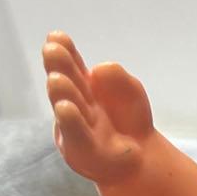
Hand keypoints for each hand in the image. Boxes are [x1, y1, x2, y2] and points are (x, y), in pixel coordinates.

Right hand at [42, 31, 153, 183]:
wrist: (144, 158)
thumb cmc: (131, 120)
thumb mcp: (131, 92)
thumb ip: (118, 79)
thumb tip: (97, 71)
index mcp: (83, 85)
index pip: (71, 64)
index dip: (64, 50)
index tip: (56, 37)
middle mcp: (75, 103)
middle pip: (65, 82)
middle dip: (58, 66)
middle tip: (52, 49)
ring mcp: (76, 127)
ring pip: (67, 107)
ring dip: (62, 92)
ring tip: (58, 79)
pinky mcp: (82, 150)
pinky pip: (76, 135)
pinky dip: (71, 122)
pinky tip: (66, 109)